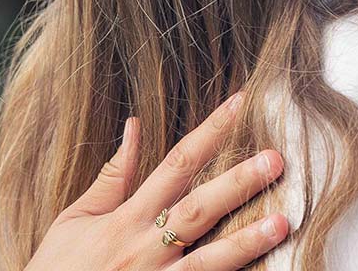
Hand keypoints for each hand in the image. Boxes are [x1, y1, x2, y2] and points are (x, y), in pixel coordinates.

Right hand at [25, 93, 288, 270]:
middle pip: (198, 209)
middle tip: (276, 160)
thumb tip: (135, 126)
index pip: (176, 164)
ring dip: (246, 241)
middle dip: (238, 183)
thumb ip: (111, 177)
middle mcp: (143, 249)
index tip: (242, 102)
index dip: (210, 131)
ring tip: (283, 222)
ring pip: (208, 261)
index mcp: (125, 219)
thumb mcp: (74, 221)